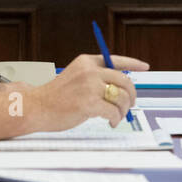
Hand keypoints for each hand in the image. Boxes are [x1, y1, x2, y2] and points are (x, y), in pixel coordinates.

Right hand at [26, 53, 147, 130]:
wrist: (35, 108)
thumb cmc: (56, 97)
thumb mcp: (76, 78)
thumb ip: (96, 78)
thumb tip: (123, 87)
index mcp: (87, 62)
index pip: (115, 59)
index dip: (133, 63)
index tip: (145, 67)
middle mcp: (89, 71)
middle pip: (124, 81)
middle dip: (131, 95)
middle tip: (129, 105)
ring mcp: (89, 87)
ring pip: (121, 97)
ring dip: (123, 110)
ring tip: (116, 116)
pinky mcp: (88, 103)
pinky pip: (113, 112)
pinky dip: (115, 119)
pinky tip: (111, 122)